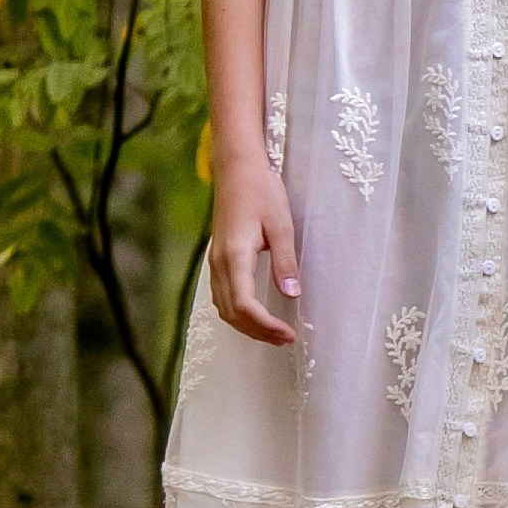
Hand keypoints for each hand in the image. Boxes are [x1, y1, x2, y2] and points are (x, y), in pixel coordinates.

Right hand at [209, 156, 300, 346]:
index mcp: (234, 256)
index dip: (266, 326)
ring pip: (224, 308)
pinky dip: (238, 313)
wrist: (236, 168)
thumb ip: (285, 261)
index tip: (289, 334)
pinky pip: (222, 296)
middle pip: (232, 313)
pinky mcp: (217, 259)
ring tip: (275, 333)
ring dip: (248, 326)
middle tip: (287, 339)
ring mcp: (215, 262)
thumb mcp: (281, 224)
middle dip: (258, 332)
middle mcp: (219, 264)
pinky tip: (256, 316)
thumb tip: (292, 294)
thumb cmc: (261, 191)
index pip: (245, 305)